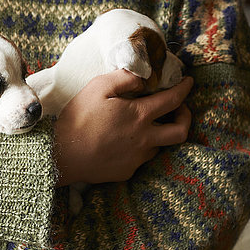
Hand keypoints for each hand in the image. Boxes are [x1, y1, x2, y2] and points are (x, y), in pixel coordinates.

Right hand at [54, 69, 192, 185]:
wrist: (61, 156)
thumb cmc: (78, 119)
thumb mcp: (97, 87)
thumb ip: (124, 78)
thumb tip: (143, 77)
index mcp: (139, 116)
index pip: (173, 100)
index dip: (184, 88)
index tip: (189, 81)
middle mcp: (144, 139)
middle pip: (180, 131)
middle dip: (186, 117)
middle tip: (180, 109)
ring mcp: (136, 158)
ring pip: (159, 146)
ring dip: (159, 133)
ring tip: (146, 125)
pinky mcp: (126, 171)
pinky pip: (140, 159)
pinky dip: (139, 148)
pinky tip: (124, 142)